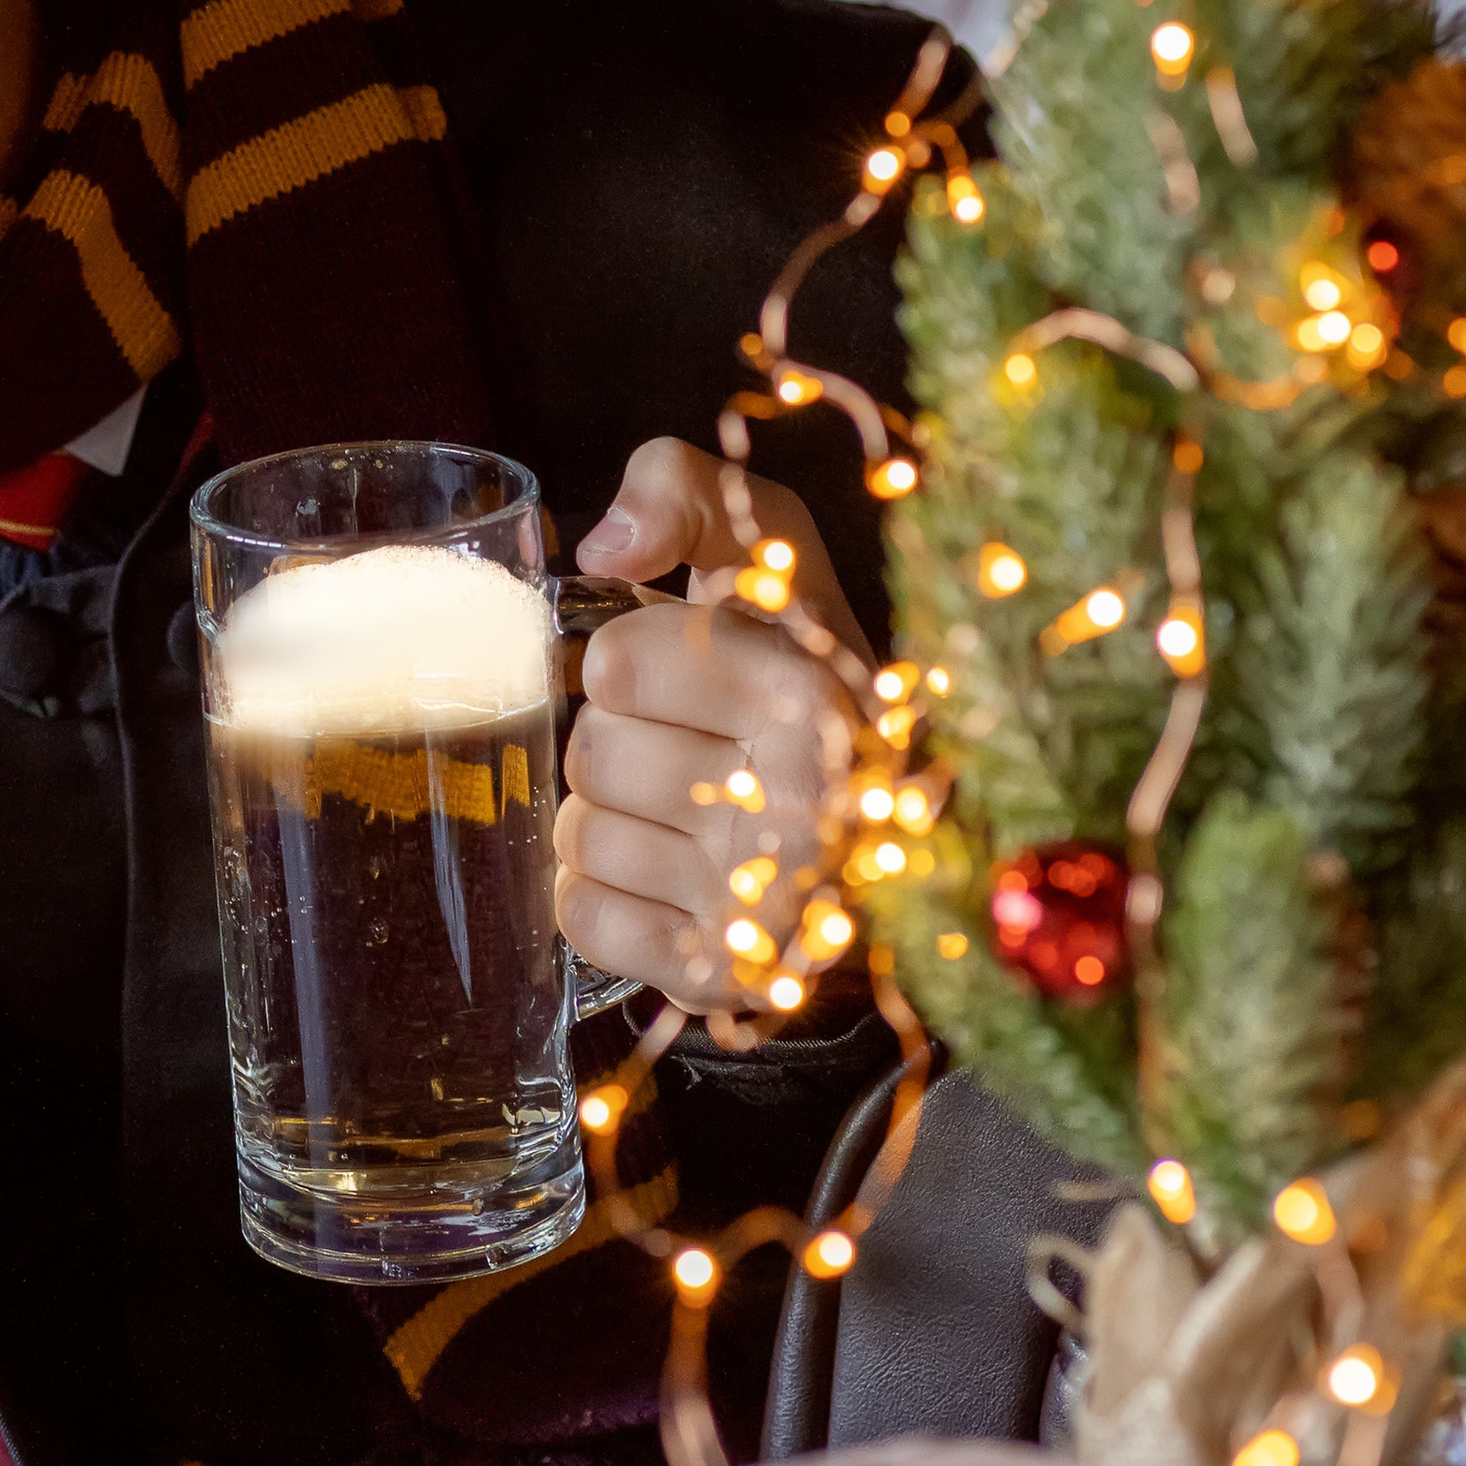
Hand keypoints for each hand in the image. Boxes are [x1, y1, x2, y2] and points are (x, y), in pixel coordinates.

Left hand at [556, 437, 866, 1010]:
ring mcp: (763, 903)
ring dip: (611, 819)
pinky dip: (604, 897)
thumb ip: (683, 488)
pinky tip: (672, 878)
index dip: (635, 662)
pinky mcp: (721, 977)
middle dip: (622, 742)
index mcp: (810, 687)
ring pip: (581, 834)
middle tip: (695, 751)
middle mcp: (799, 800)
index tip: (695, 679)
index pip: (615, 662)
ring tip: (689, 814)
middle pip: (591, 751)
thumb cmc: (804, 675)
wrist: (885, 831)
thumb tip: (605, 548)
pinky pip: (581, 916)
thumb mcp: (770, 551)